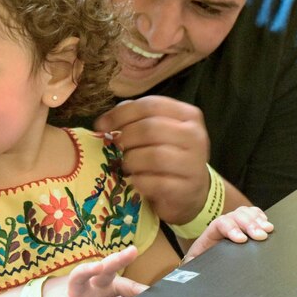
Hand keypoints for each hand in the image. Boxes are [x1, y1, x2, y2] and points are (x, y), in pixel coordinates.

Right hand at [43, 246, 146, 296]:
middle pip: (105, 268)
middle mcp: (91, 285)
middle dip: (117, 259)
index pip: (125, 284)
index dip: (138, 289)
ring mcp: (75, 292)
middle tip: (131, 251)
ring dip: (88, 269)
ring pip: (79, 275)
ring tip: (98, 266)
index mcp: (105, 285)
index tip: (151, 292)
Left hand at [94, 96, 210, 224]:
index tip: (101, 126)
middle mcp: (195, 136)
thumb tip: (103, 123)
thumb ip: (134, 119)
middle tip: (114, 148)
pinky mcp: (187, 189)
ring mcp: (194, 164)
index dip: (121, 114)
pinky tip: (135, 181)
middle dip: (125, 138)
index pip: (150, 105)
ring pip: (154, 156)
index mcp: (187, 115)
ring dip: (131, 161)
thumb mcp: (157, 132)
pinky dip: (139, 181)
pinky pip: (156, 183)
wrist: (191, 191)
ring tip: (125, 165)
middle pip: (151, 129)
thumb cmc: (168, 155)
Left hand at [182, 206, 273, 263]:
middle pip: (235, 216)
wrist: (201, 265)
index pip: (219, 224)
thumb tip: (193, 268)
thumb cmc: (199, 268)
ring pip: (243, 213)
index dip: (231, 229)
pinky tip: (266, 224)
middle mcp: (221, 226)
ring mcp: (232, 224)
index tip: (242, 240)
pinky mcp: (242, 227)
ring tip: (268, 229)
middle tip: (261, 236)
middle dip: (249, 224)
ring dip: (257, 220)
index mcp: (208, 236)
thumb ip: (194, 267)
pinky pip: (251, 214)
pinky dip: (260, 217)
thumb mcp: (195, 267)